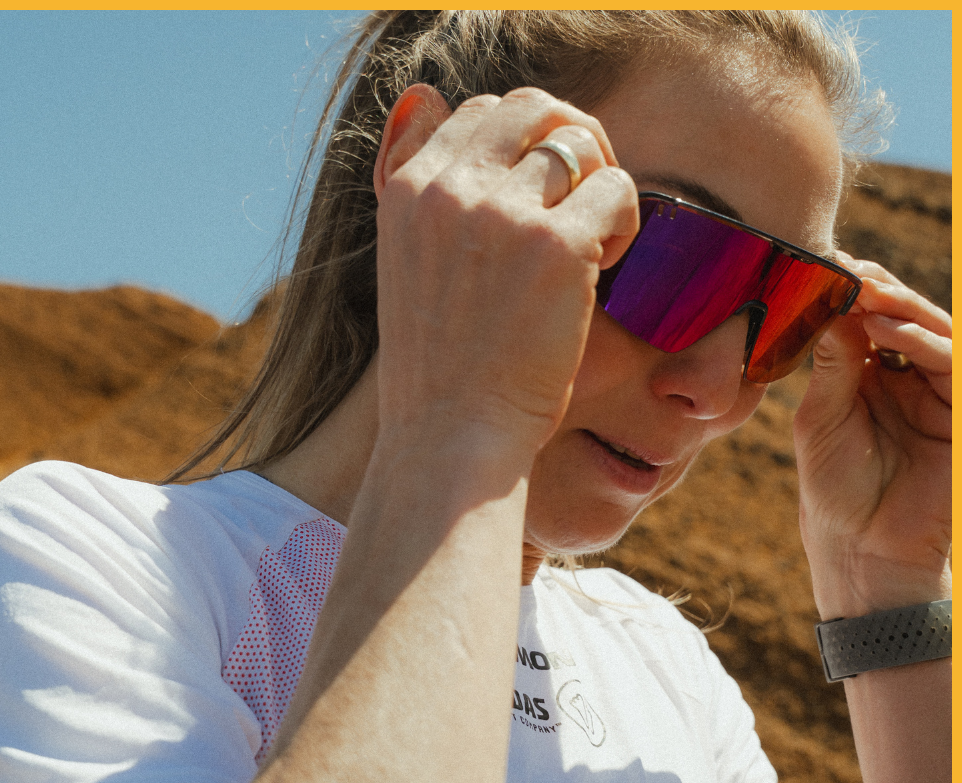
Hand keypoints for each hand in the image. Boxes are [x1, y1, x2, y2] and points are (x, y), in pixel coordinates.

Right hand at [372, 85, 639, 469]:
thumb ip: (412, 184)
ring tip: (597, 243)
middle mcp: (450, 189)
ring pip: (580, 141)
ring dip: (601, 182)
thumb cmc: (438, 372)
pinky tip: (608, 267)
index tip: (537, 198)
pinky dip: (626, 221)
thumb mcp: (403, 265)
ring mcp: (503, 214)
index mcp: (408, 192)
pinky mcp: (556, 246)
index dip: (522, 145)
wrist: (449, 441)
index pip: (478, 112)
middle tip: (586, 202)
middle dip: (572, 142)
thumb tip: (422, 94)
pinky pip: (617, 187)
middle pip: (534, 108)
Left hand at [792, 256, 950, 617]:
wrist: (864, 551)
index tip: (830, 270)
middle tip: (854, 272)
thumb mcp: (820, 422)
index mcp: (867, 380)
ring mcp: (936, 395)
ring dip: (903, 310)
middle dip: (881, 293)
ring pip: (933, 334)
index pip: (868, 323)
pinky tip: (894, 332)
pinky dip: (926, 344)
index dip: (854, 296)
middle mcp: (905, 380)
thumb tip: (838, 306)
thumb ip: (833, 366)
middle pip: (904, 319)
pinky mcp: (959, 414)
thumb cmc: (833, 492)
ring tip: (870, 296)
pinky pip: (951, 367)